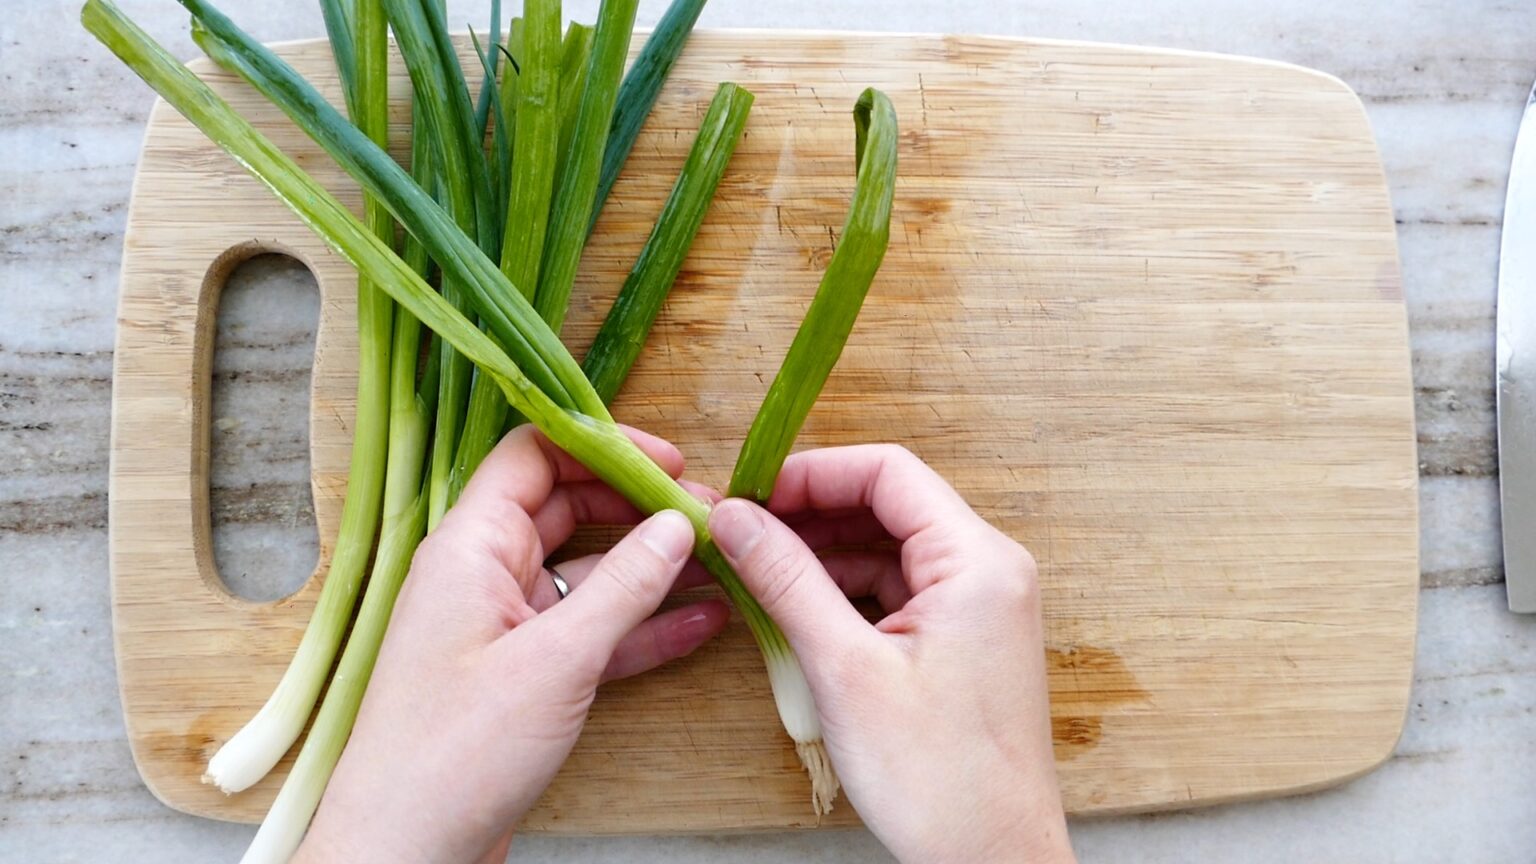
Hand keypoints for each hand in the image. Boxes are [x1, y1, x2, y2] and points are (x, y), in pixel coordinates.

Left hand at [294, 426, 728, 863]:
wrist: (406, 852)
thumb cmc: (456, 753)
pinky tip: (702, 620)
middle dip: (639, 507)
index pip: (535, 457)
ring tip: (723, 562)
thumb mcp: (556, 661)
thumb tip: (679, 523)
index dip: (603, 447)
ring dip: (651, 568)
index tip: (672, 463)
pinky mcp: (523, 675)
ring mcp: (504, 626)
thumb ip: (624, 587)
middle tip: (710, 515)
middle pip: (567, 508)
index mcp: (469, 547)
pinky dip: (641, 626)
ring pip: (587, 573)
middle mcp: (483, 575)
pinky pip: (590, 631)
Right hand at [707, 445, 1073, 863]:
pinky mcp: (963, 641)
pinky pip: (897, 591)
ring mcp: (978, 606)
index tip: (750, 493)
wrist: (991, 862)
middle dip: (809, 512)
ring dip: (822, 555)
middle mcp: (988, 571)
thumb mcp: (845, 669)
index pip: (888, 472)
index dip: (811, 473)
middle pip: (887, 505)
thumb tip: (736, 519)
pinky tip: (794, 610)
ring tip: (755, 570)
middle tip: (739, 530)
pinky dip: (844, 593)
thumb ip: (787, 581)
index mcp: (977, 561)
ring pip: (887, 549)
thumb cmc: (938, 778)